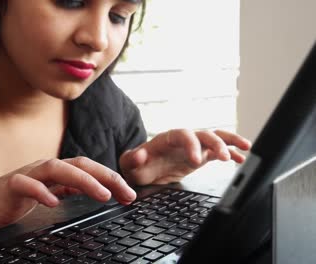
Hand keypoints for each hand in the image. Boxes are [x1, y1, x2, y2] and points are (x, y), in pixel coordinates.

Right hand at [0, 157, 136, 238]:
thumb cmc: (11, 201)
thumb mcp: (46, 194)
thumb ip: (66, 188)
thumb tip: (92, 187)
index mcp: (54, 172)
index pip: (87, 169)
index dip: (110, 178)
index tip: (129, 194)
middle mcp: (43, 169)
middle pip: (78, 164)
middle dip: (105, 176)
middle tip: (125, 192)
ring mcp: (27, 175)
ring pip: (56, 169)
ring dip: (82, 180)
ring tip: (102, 194)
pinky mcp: (10, 186)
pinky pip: (26, 185)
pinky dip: (42, 192)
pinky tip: (54, 202)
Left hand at [119, 129, 251, 185]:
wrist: (141, 168)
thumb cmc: (136, 165)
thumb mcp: (129, 164)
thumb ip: (133, 159)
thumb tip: (140, 155)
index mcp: (167, 138)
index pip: (183, 135)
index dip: (191, 144)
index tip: (196, 160)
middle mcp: (183, 139)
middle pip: (203, 134)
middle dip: (216, 143)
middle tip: (224, 157)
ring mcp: (194, 146)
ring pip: (215, 138)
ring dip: (230, 142)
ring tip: (245, 148)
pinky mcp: (201, 156)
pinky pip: (218, 151)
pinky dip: (231, 153)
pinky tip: (240, 159)